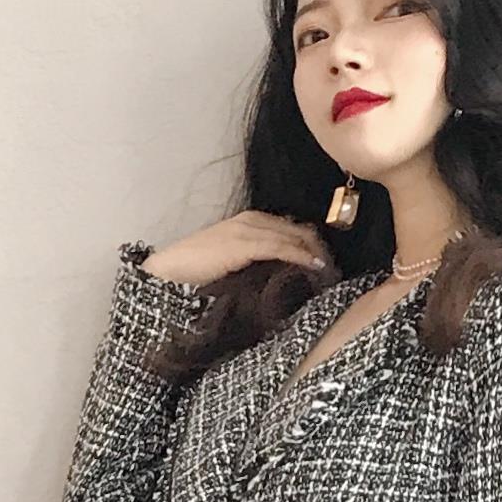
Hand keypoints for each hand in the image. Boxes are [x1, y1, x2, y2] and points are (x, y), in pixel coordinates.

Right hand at [141, 209, 337, 291]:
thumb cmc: (194, 276)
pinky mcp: (243, 242)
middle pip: (296, 229)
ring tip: (329, 270)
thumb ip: (253, 266)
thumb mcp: (231, 267)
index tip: (325, 263)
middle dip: (317, 247)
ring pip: (293, 235)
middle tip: (333, 269)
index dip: (310, 244)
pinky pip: (280, 246)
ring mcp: (246, 229)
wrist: (167, 274)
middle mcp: (250, 220)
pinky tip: (315, 265)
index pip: (290, 229)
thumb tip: (278, 280)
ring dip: (313, 252)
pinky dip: (300, 255)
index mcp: (248, 223)